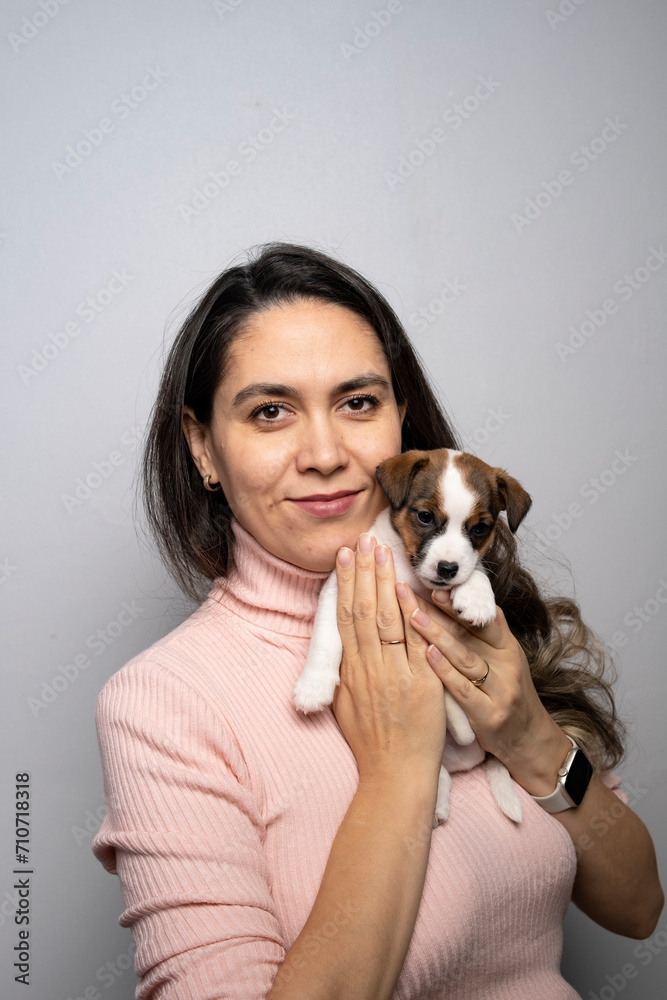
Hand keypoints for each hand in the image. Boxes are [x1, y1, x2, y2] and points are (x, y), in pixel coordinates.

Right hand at [330, 534, 447, 786]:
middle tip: (366, 539)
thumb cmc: (371, 744)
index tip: (345, 557)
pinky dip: (414, 615)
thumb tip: (338, 648)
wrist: (394, 775)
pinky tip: (411, 591)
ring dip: (385, 582)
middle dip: (364, 571)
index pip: (345, 617)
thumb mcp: (345, 705)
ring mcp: (394, 673)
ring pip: (387, 619)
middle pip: (364, 609)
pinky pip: (416, 642)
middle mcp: (368, 667)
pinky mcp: (420, 683)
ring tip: (385, 552)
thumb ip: (342, 674)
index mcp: (350, 670)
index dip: (344, 584)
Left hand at [406, 587, 571, 795]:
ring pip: (464, 657)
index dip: (457, 602)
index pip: (481, 618)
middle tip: (411, 591)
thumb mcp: (507, 659)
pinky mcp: (489, 715)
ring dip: (437, 635)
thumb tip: (470, 595)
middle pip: (468, 633)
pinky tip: (427, 656)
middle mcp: (506, 665)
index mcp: (508, 647)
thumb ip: (489, 631)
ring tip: (413, 616)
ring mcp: (499, 690)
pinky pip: (463, 689)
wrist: (529, 741)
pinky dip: (444, 671)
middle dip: (439, 611)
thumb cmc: (508, 694)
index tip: (433, 585)